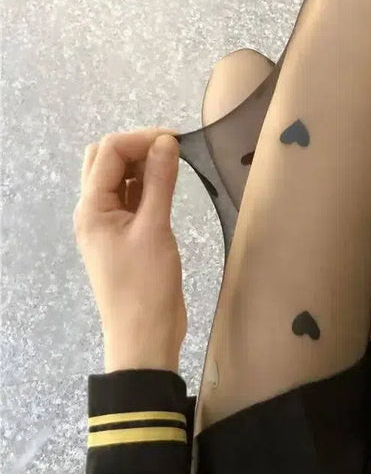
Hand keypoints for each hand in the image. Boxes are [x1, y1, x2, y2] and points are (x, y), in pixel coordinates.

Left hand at [73, 128, 186, 372]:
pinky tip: (168, 185)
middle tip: (172, 150)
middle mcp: (94, 210)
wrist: (145, 335)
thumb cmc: (146, 285)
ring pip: (119, 179)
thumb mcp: (155, 229)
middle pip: (106, 161)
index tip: (177, 141)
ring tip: (174, 165)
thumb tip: (166, 141)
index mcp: (91, 207)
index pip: (109, 152)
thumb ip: (160, 182)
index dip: (141, 139)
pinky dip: (148, 186)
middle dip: (137, 147)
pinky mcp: (127, 235)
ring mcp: (110, 223)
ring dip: (142, 165)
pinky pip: (132, 199)